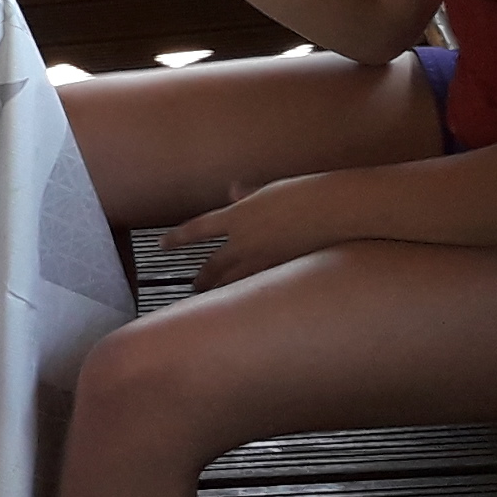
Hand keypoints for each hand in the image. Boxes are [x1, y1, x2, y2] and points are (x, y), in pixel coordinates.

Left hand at [167, 173, 360, 289]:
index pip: (196, 229)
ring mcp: (263, 260)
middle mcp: (244, 241)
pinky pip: (260, 289)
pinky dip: (251, 296)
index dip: (176, 238)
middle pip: (214, 265)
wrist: (333, 209)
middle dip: (203, 277)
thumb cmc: (304, 193)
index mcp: (236, 216)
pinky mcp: (284, 272)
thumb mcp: (269, 189)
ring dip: (222, 293)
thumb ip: (248, 194)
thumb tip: (234, 190)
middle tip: (195, 286)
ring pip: (234, 283)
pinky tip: (247, 307)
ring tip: (216, 304)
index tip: (162, 245)